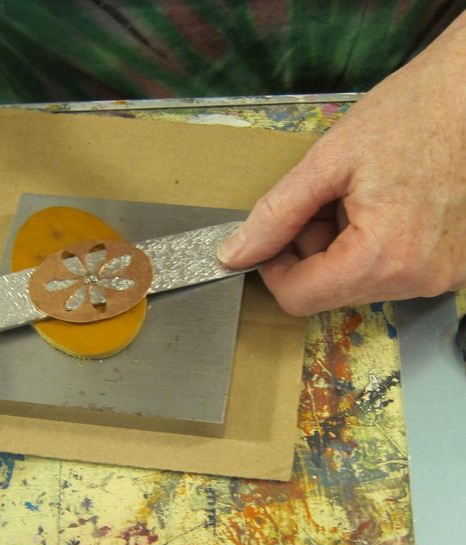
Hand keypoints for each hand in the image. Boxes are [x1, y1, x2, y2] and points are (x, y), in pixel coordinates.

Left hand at [217, 14, 465, 315]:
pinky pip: (391, 273)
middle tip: (323, 202)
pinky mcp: (455, 268)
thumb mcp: (328, 160)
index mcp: (383, 258)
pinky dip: (372, 247)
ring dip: (340, 249)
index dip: (273, 268)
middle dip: (310, 252)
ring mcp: (441, 277)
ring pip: (357, 284)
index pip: (298, 298)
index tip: (275, 233)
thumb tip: (233, 254)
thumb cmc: (411, 114)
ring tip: (358, 197)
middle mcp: (417, 281)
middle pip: (328, 292)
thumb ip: (275, 214)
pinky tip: (384, 206)